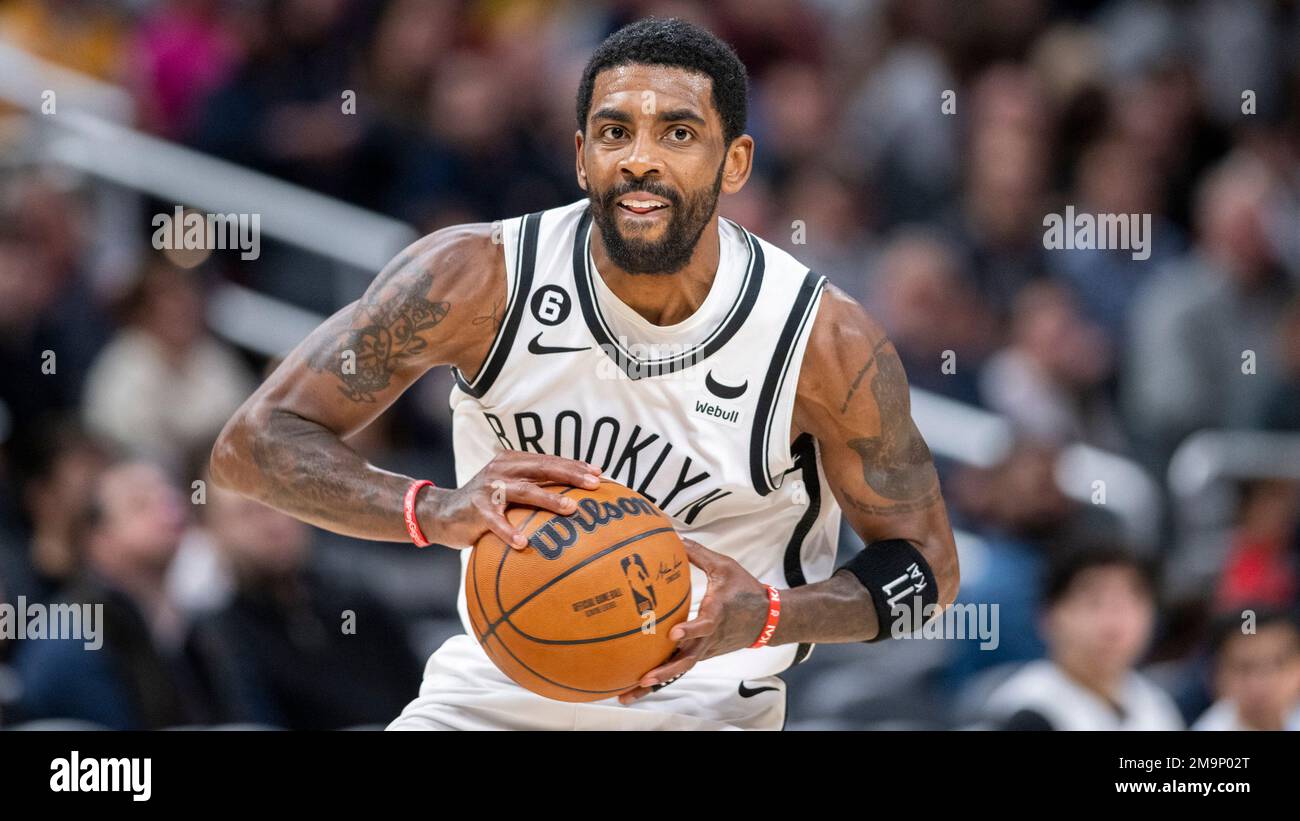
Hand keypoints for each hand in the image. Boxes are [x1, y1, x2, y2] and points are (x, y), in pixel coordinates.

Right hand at [421, 451, 600, 549]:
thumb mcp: (510, 489)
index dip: (575, 466)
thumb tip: (575, 499)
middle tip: (594, 485)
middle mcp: (502, 469)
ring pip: (524, 490)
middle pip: (542, 468)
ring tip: (571, 510)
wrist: (442, 513)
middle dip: (570, 475)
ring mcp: (488, 487)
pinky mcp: (476, 508)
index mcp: (513, 460)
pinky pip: (496, 521)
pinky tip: (524, 544)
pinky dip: (509, 532)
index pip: (549, 460)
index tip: (599, 474)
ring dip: (550, 499)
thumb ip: (535, 488)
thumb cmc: (486, 504)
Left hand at [619, 538, 768, 703]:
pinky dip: (661, 677)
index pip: (704, 627)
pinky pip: (680, 666)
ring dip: (656, 682)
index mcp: (717, 615)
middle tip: (643, 677)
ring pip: (679, 669)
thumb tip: (675, 537)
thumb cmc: (745, 590)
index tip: (673, 633)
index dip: (689, 631)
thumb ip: (699, 554)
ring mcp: (706, 649)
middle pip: (686, 661)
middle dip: (664, 671)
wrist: (768, 618)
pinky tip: (637, 684)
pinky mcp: (703, 654)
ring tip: (628, 694)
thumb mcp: (725, 567)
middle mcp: (710, 638)